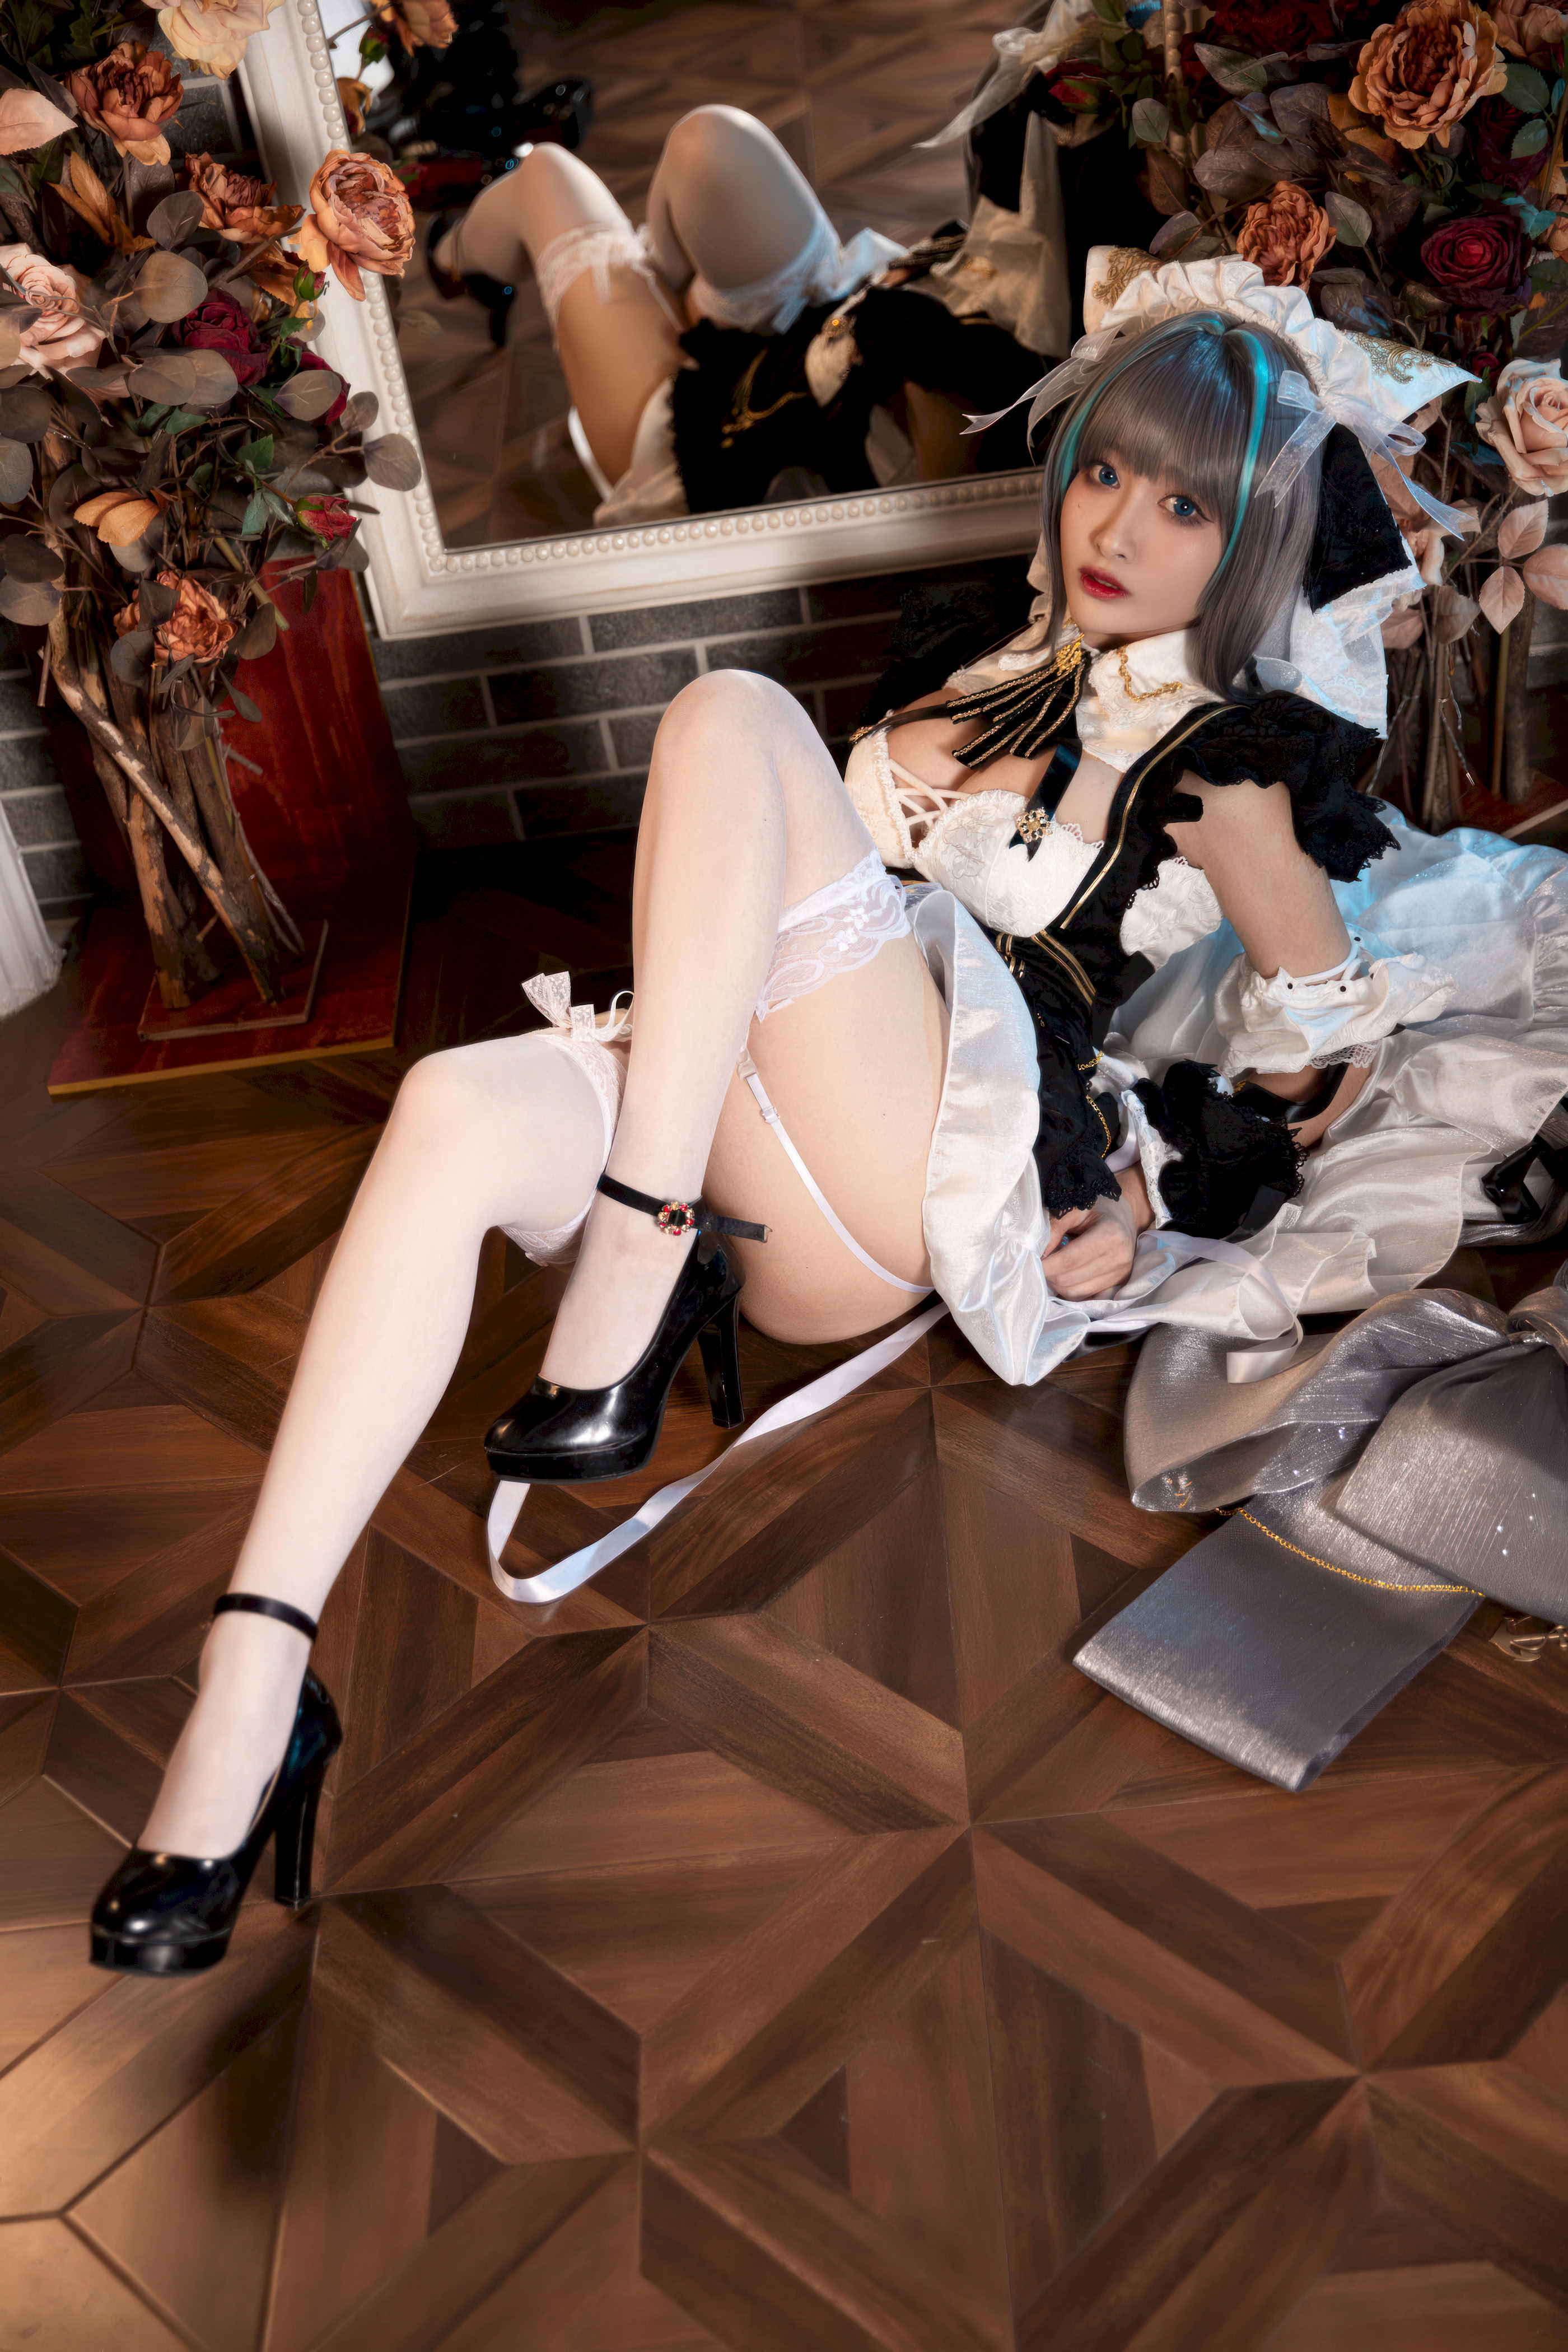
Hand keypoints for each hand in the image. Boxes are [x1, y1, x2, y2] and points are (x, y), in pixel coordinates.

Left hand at [1042, 1167, 1152, 1300]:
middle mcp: (1119, 1259)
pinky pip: (1085, 1297)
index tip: (1031, 1260)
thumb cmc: (1097, 1207)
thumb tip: (1039, 1252)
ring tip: (1053, 1267)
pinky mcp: (1117, 1284)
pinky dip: (1070, 1290)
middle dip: (1049, 1274)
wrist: (1123, 1215)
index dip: (1046, 1264)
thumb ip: (1055, 1226)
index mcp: (1110, 1236)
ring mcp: (1120, 1275)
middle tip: (1040, 1262)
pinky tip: (1064, 1276)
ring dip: (1057, 1284)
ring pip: (1075, 1293)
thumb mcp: (1075, 1207)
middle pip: (1069, 1280)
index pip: (1068, 1261)